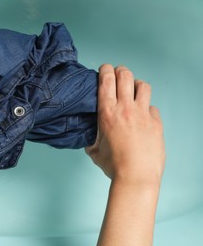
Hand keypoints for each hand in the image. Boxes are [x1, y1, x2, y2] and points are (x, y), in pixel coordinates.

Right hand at [85, 64, 164, 185]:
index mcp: (107, 112)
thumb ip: (91, 138)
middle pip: (125, 75)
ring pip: (142, 85)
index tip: (104, 69)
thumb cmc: (113, 165)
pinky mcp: (156, 123)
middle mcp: (125, 109)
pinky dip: (146, 108)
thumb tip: (89, 137)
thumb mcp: (93, 150)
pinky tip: (142, 116)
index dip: (105, 69)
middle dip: (120, 71)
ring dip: (136, 84)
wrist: (135, 176)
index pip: (106, 80)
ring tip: (133, 90)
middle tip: (117, 75)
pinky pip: (152, 107)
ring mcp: (143, 114)